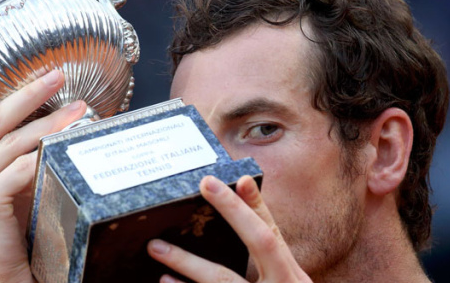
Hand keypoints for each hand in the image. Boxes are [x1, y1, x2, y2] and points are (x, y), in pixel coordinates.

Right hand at [0, 53, 86, 282]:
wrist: (2, 281)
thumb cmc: (13, 237)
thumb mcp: (10, 191)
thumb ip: (18, 160)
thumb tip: (55, 126)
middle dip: (28, 92)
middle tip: (57, 75)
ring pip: (13, 140)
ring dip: (51, 122)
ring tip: (80, 110)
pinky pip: (20, 167)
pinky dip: (46, 154)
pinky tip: (67, 146)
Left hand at [147, 175, 311, 282]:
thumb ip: (267, 264)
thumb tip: (239, 219)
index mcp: (292, 279)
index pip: (274, 234)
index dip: (259, 205)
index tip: (240, 178)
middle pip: (263, 243)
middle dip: (235, 212)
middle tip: (206, 183)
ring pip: (226, 281)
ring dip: (189, 264)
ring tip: (158, 249)